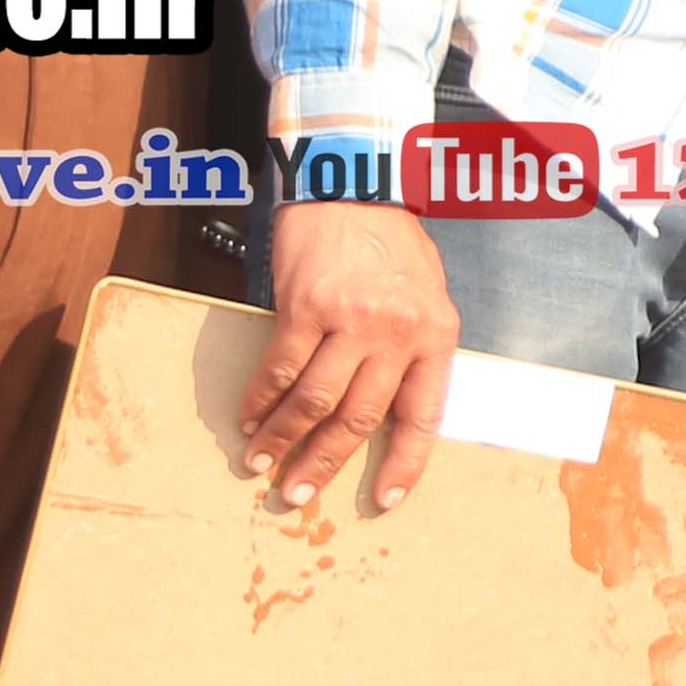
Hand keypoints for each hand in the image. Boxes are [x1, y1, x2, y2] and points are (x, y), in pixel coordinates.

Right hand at [246, 196, 457, 510]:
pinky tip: (249, 418)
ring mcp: (349, 320)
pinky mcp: (305, 306)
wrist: (355, 184)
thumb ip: (414, 346)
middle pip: (359, 418)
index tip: (383, 500)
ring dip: (283, 439)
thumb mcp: (428, 295)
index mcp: (436, 335)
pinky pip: (280, 368)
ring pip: (314, 401)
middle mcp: (396, 333)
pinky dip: (261, 399)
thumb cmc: (391, 243)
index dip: (404, 463)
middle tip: (298, 494)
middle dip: (324, 463)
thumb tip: (391, 403)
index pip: (424, 415)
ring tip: (260, 462)